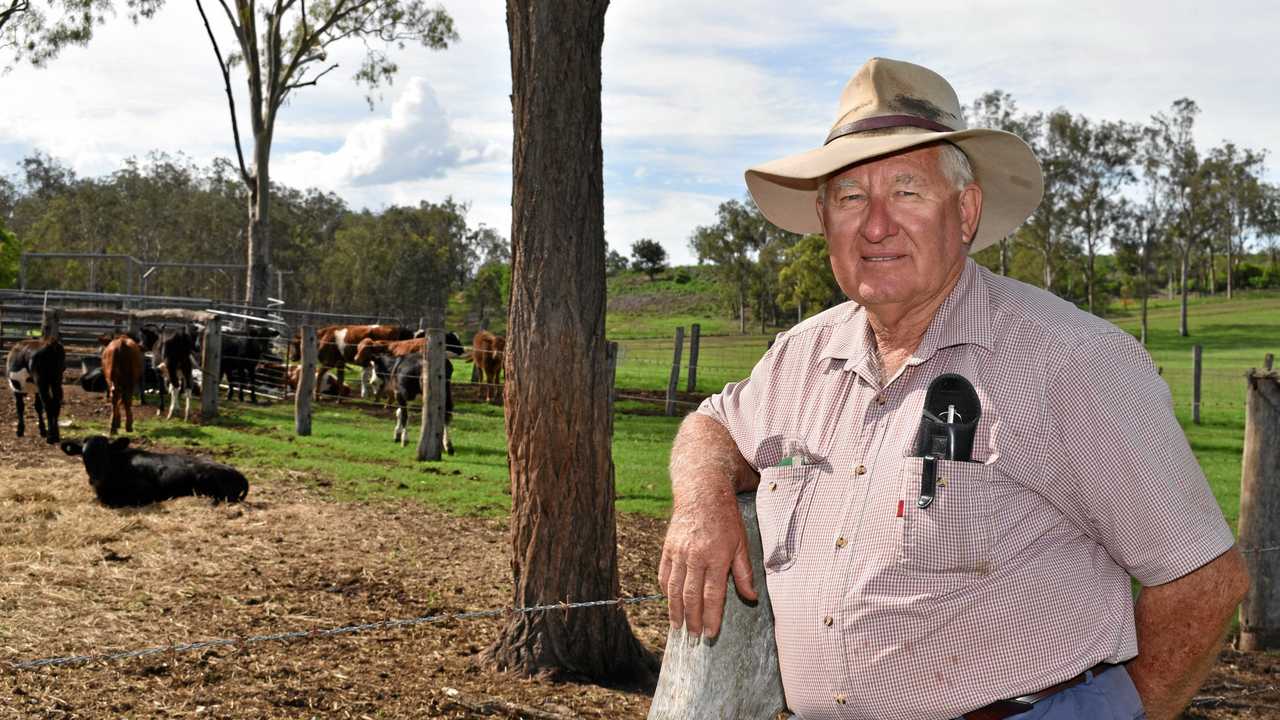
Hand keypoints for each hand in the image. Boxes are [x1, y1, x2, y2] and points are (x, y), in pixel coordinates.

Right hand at [658, 497, 757, 639]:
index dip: (712, 617)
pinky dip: (666, 591)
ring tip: (678, 627)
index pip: (712, 595)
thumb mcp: (742, 543)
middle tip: (694, 637)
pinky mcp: (668, 548)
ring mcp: (679, 552)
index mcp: (716, 557)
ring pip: (674, 588)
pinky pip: (664, 574)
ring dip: (675, 611)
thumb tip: (751, 598)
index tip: (711, 634)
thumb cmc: (726, 518)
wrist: (702, 492)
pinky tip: (670, 602)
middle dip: (693, 620)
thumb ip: (744, 573)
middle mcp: (695, 556)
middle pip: (691, 596)